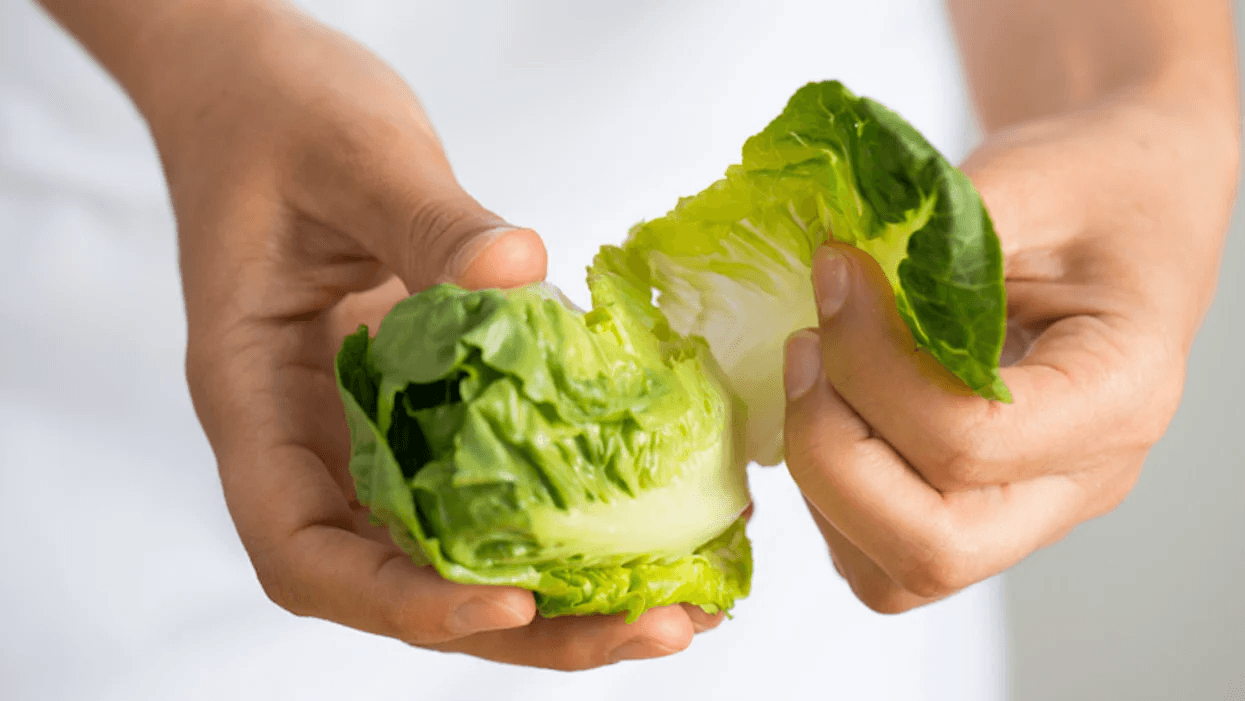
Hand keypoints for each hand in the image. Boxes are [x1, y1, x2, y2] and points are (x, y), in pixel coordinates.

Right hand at [146, 1, 715, 667]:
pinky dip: (566, 513)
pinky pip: (493, 478)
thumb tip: (517, 269)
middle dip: (526, 626)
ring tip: (677, 607)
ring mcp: (374, 425)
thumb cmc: (273, 116)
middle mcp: (314, 438)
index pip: (305, 551)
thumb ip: (425, 217)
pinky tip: (655, 518)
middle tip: (656, 630)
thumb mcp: (351, 155)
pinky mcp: (430, 399)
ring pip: (458, 548)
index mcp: (257, 400)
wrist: (263, 90)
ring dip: (563, 593)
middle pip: (402, 579)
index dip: (401, 600)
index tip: (509, 602)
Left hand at [781, 94, 1237, 612]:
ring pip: (895, 571)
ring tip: (814, 368)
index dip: (871, 364)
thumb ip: (938, 234)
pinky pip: (877, 553)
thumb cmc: (1096, 188)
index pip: (970, 441)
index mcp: (1118, 397)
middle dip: (831, 450)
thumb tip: (833, 278)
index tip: (837, 274)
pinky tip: (830, 401)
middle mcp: (1079, 481)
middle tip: (806, 347)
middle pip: (932, 548)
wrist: (1124, 207)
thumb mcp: (1033, 178)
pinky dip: (828, 490)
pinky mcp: (976, 510)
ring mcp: (1027, 511)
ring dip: (822, 476)